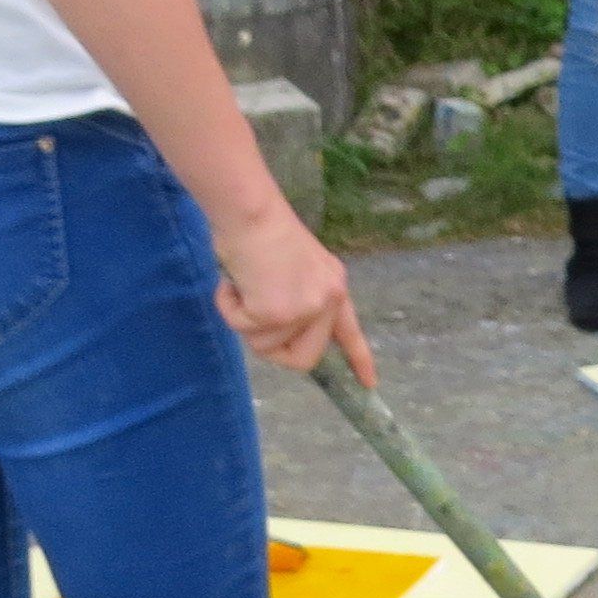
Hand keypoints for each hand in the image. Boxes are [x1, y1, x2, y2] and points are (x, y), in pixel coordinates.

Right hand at [211, 198, 373, 380]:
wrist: (250, 212)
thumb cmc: (262, 231)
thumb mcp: (297, 267)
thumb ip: (300, 296)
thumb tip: (281, 327)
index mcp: (335, 286)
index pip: (350, 332)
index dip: (358, 361)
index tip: (368, 385)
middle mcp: (327, 300)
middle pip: (303, 359)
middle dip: (273, 351)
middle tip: (253, 321)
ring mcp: (304, 309)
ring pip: (264, 345)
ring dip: (244, 319)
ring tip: (242, 284)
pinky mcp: (276, 313)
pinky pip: (241, 328)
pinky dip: (229, 307)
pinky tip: (234, 281)